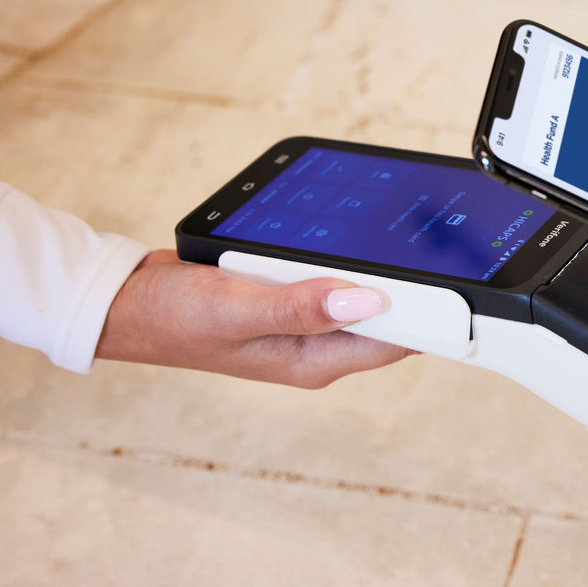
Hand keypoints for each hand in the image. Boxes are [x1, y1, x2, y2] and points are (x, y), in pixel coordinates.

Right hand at [96, 250, 410, 386]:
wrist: (127, 304)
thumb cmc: (173, 317)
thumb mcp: (237, 309)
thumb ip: (300, 306)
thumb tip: (368, 301)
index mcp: (314, 359)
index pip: (397, 342)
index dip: (434, 317)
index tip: (460, 283)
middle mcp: (316, 345)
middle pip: (388, 316)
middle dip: (413, 283)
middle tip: (430, 238)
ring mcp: (304, 320)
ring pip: (359, 290)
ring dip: (377, 264)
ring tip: (397, 227)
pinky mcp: (289, 295)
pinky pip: (329, 274)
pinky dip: (339, 254)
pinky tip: (345, 229)